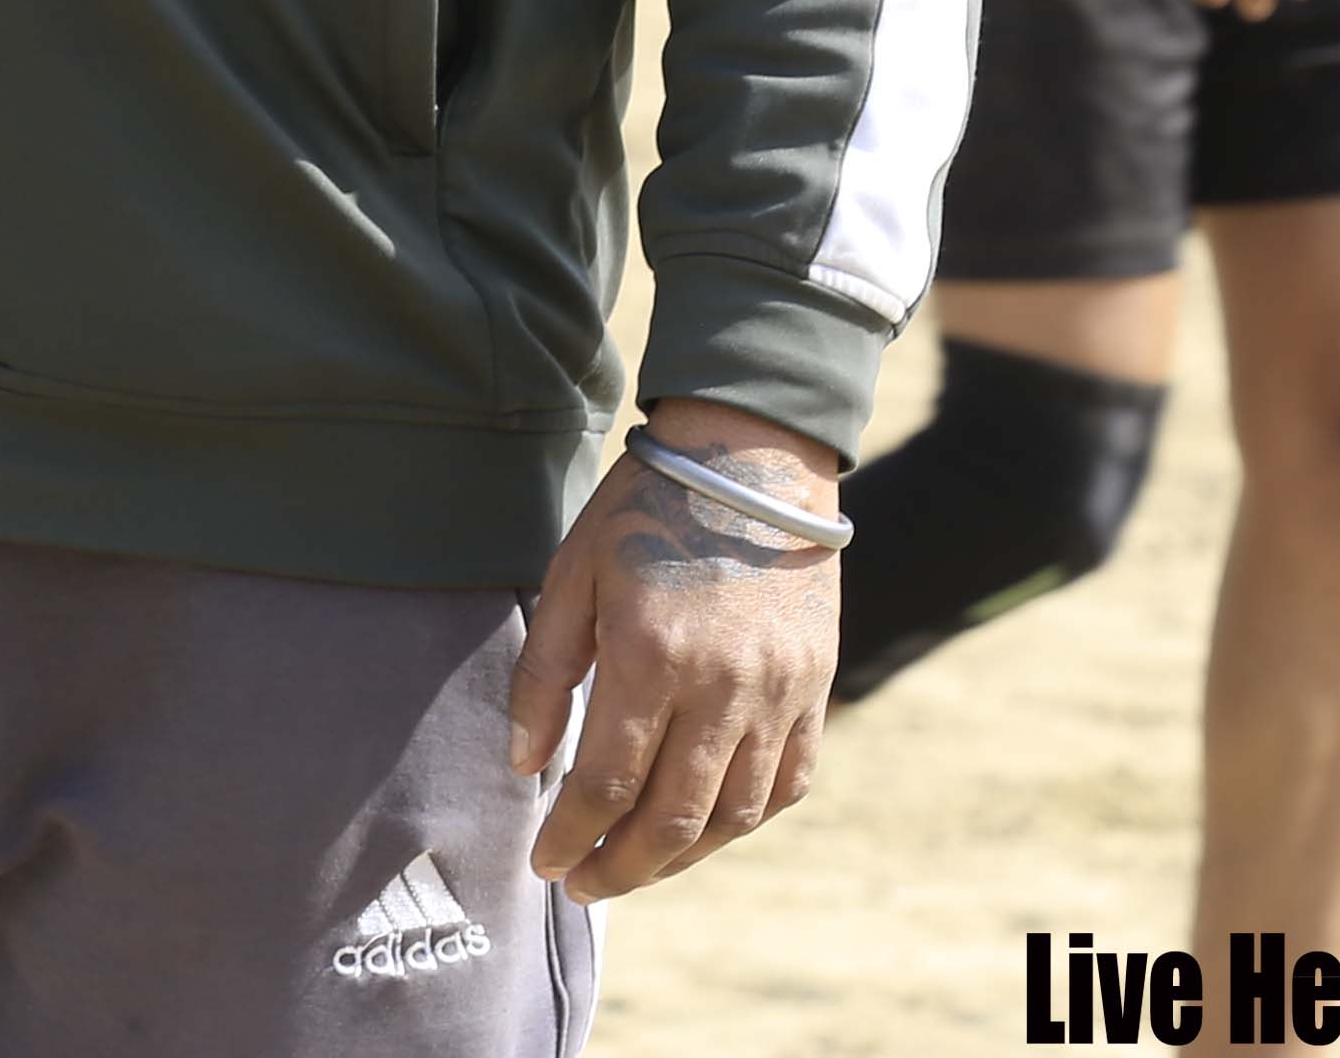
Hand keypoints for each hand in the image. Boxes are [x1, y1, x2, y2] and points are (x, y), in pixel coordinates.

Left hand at [508, 400, 839, 895]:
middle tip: (581, 885)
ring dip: (678, 858)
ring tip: (635, 866)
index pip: (604, 784)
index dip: (568, 836)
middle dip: (618, 869)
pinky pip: (786, 783)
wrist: (753, 453)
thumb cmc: (647, 508)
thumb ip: (545, 673)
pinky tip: (706, 828)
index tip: (544, 862)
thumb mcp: (574, 573)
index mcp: (649, 656)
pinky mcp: (815, 686)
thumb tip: (525, 765)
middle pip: (669, 819)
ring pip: (731, 816)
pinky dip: (744, 821)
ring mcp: (777, 692)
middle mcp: (720, 687)